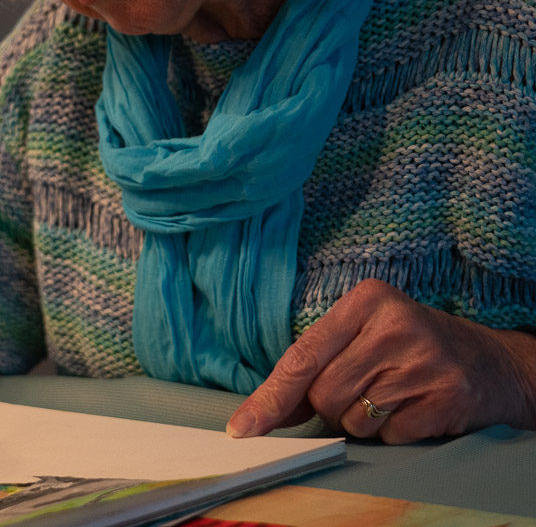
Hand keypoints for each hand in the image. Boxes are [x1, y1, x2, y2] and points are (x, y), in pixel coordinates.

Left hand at [227, 278, 535, 443]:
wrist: (492, 363)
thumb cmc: (410, 347)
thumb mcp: (363, 336)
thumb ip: (313, 369)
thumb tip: (262, 415)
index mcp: (366, 300)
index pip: (303, 356)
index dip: (271, 397)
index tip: (244, 427)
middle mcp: (395, 326)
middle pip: (324, 394)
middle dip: (331, 406)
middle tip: (362, 389)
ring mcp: (424, 361)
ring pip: (354, 419)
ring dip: (363, 421)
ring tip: (392, 395)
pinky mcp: (448, 397)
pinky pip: (391, 436)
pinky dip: (395, 433)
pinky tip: (415, 409)